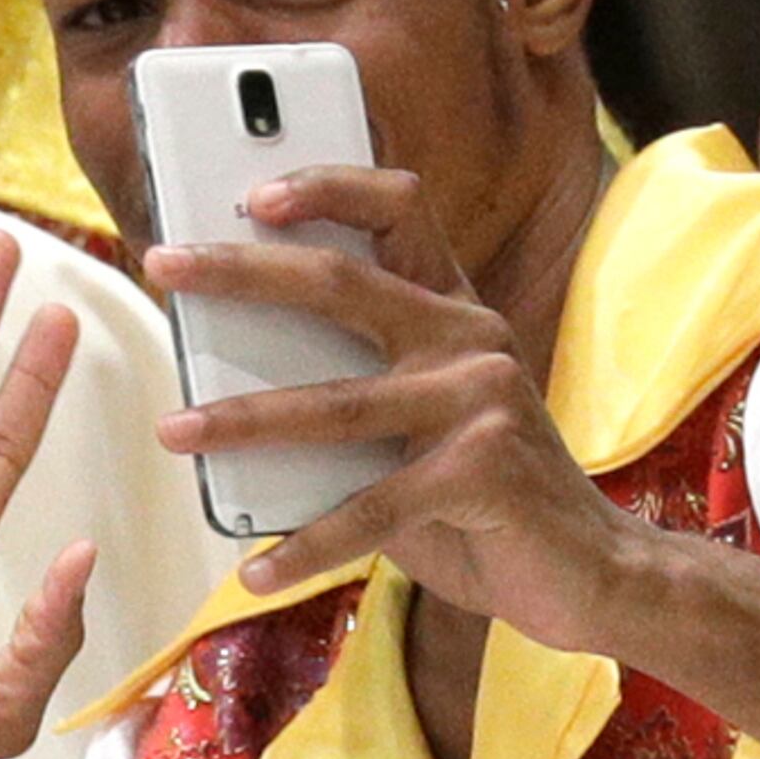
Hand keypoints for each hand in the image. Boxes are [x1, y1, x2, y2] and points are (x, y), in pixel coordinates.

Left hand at [145, 168, 638, 652]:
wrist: (597, 573)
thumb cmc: (486, 500)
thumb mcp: (417, 430)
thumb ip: (348, 396)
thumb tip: (221, 394)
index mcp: (454, 310)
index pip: (399, 206)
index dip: (328, 185)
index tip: (254, 193)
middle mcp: (472, 337)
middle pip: (340, 281)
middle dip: (241, 270)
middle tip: (163, 265)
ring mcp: (482, 400)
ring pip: (335, 403)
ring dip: (242, 419)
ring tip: (175, 431)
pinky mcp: (483, 473)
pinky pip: (368, 510)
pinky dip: (304, 547)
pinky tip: (255, 570)